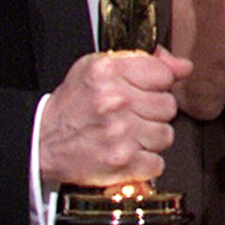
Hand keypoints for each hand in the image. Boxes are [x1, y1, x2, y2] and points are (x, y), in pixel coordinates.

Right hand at [37, 48, 189, 188]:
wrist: (42, 143)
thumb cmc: (72, 105)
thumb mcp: (99, 69)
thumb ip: (144, 61)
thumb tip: (183, 66)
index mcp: (109, 72)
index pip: (164, 74)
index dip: (157, 84)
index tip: (144, 91)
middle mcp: (115, 101)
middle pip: (168, 106)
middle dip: (153, 112)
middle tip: (132, 115)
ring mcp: (120, 134)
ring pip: (166, 135)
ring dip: (150, 138)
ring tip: (128, 135)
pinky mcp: (122, 162)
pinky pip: (158, 163)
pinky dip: (145, 162)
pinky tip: (127, 153)